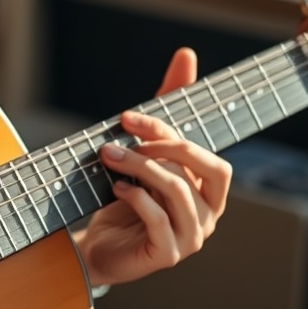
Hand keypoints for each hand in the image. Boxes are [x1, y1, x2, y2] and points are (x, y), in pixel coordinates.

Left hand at [75, 47, 231, 286]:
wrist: (99, 245)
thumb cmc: (127, 197)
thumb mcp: (143, 151)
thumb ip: (164, 111)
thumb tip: (187, 54)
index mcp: (208, 188)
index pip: (203, 151)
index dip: (166, 130)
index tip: (127, 117)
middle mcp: (208, 213)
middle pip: (204, 167)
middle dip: (162, 145)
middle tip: (121, 137)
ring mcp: (191, 236)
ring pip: (178, 191)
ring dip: (139, 167)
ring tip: (108, 156)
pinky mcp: (167, 254)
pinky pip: (159, 221)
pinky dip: (137, 197)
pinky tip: (116, 187)